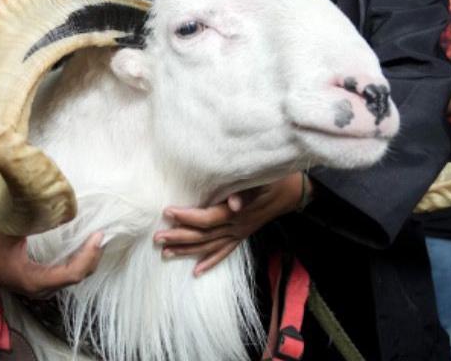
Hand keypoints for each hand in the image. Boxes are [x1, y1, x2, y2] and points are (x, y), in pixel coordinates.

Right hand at [0, 226, 103, 298]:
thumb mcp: (10, 228)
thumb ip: (33, 217)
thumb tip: (56, 204)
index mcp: (34, 279)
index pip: (72, 273)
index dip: (88, 255)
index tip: (98, 235)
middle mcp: (39, 288)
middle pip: (76, 277)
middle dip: (92, 257)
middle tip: (101, 234)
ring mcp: (38, 286)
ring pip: (71, 277)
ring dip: (85, 259)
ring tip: (95, 239)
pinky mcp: (35, 280)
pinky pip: (63, 273)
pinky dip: (76, 261)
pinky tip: (80, 246)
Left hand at [154, 172, 305, 276]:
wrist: (293, 191)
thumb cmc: (274, 179)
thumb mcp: (262, 180)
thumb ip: (247, 192)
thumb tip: (232, 203)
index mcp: (238, 213)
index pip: (207, 218)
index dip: (186, 216)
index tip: (167, 212)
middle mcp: (237, 227)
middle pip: (204, 236)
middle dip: (179, 237)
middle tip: (156, 238)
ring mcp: (240, 233)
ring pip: (210, 246)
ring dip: (188, 251)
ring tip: (165, 254)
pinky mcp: (243, 235)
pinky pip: (225, 252)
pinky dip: (211, 261)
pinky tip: (197, 270)